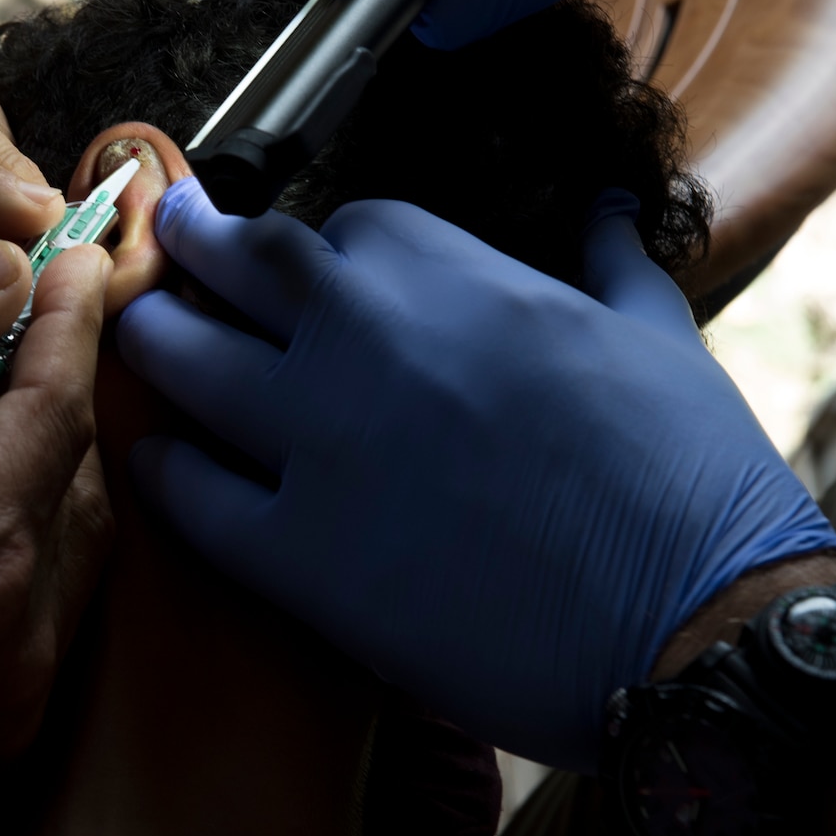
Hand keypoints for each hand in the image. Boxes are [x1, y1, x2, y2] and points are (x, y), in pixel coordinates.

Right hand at [0, 241, 109, 753]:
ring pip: (69, 540)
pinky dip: (20, 534)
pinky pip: (44, 601)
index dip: (70, 325)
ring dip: (37, 465)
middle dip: (49, 395)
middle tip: (10, 331)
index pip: (58, 414)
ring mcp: (13, 698)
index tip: (73, 261)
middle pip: (76, 478)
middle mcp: (17, 646)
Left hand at [117, 180, 835, 769]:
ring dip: (153, 337)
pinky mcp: (299, 554)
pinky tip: (162, 461)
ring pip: (184, 359)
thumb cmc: (693, 480)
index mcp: (459, 281)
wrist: (696, 628)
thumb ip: (611, 262)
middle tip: (171, 235)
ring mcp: (322, 443)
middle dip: (196, 237)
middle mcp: (371, 341)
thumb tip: (605, 207)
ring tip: (139, 333)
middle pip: (242, 260)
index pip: (350, 226)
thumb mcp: (658, 336)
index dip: (325, 245)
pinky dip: (166, 469)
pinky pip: (192, 493)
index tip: (310, 265)